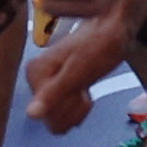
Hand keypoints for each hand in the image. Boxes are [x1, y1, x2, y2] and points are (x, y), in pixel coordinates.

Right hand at [24, 0, 144, 132]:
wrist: (116, 27)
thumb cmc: (100, 44)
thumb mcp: (78, 72)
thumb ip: (54, 93)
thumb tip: (30, 114)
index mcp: (35, 73)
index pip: (46, 115)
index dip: (68, 106)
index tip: (80, 89)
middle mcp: (35, 79)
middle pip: (52, 119)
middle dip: (73, 107)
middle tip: (84, 86)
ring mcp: (46, 84)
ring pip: (59, 118)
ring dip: (77, 107)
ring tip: (85, 86)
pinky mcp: (58, 87)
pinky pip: (65, 113)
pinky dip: (79, 106)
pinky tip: (84, 90)